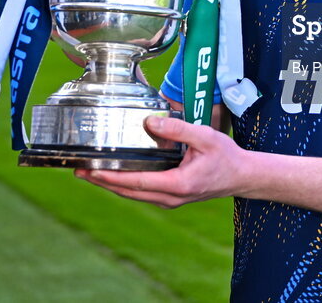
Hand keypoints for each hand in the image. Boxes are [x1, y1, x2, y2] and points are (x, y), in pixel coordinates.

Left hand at [75, 116, 246, 207]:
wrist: (243, 177)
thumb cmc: (226, 156)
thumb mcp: (204, 136)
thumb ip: (177, 128)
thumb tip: (150, 122)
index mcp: (178, 184)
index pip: (135, 182)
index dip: (109, 177)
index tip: (89, 171)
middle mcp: (171, 197)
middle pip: (128, 192)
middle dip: (102, 182)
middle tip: (79, 171)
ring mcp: (170, 200)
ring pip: (133, 195)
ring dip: (111, 185)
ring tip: (90, 174)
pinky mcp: (171, 197)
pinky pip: (142, 193)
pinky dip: (125, 185)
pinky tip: (115, 176)